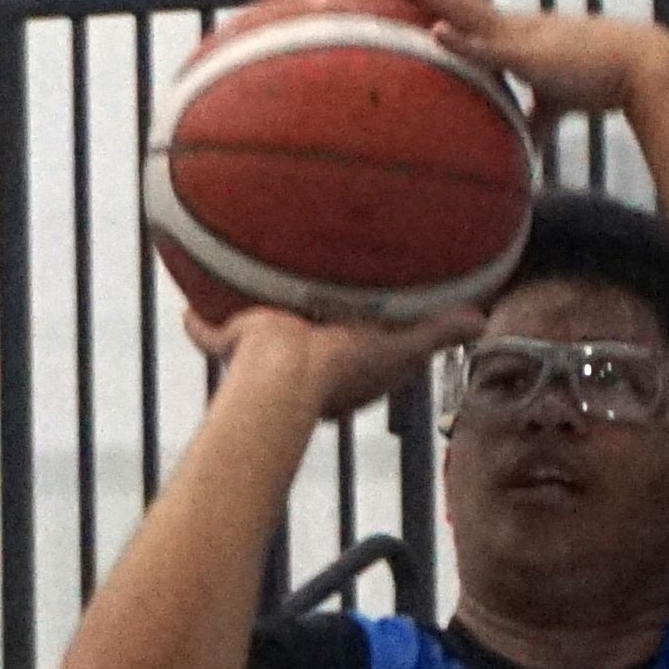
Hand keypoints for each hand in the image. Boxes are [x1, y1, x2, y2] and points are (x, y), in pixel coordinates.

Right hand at [191, 293, 480, 422]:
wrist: (288, 375)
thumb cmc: (344, 368)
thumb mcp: (403, 347)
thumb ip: (440, 334)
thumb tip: (482, 319)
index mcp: (337, 368)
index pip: (351, 352)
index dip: (359, 338)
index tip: (365, 322)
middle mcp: (299, 362)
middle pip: (302, 339)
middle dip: (304, 327)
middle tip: (308, 304)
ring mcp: (262, 355)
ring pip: (255, 336)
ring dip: (251, 322)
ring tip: (251, 293)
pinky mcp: (233, 343)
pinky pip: (209, 334)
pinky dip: (197, 326)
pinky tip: (186, 309)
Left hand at [360, 0, 668, 120]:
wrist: (641, 68)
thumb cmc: (601, 81)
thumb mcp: (556, 104)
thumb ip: (534, 121)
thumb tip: (523, 150)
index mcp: (506, 33)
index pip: (454, 6)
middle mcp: (504, 24)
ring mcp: (514, 36)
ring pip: (457, 5)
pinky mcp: (529, 55)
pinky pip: (488, 48)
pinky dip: (460, 41)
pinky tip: (433, 31)